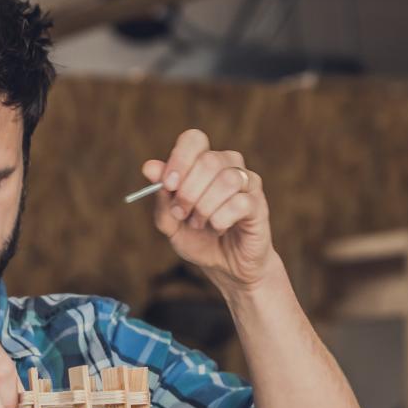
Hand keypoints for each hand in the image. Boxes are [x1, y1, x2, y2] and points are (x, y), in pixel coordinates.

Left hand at [140, 130, 276, 290]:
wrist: (226, 268)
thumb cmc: (200, 240)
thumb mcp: (171, 223)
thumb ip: (161, 197)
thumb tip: (149, 167)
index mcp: (205, 163)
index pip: (194, 139)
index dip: (180, 159)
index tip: (168, 185)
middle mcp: (229, 166)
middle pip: (209, 160)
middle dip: (188, 191)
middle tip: (181, 214)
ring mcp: (247, 183)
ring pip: (226, 180)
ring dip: (205, 207)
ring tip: (200, 224)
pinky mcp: (258, 204)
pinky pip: (239, 203)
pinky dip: (221, 219)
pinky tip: (219, 229)